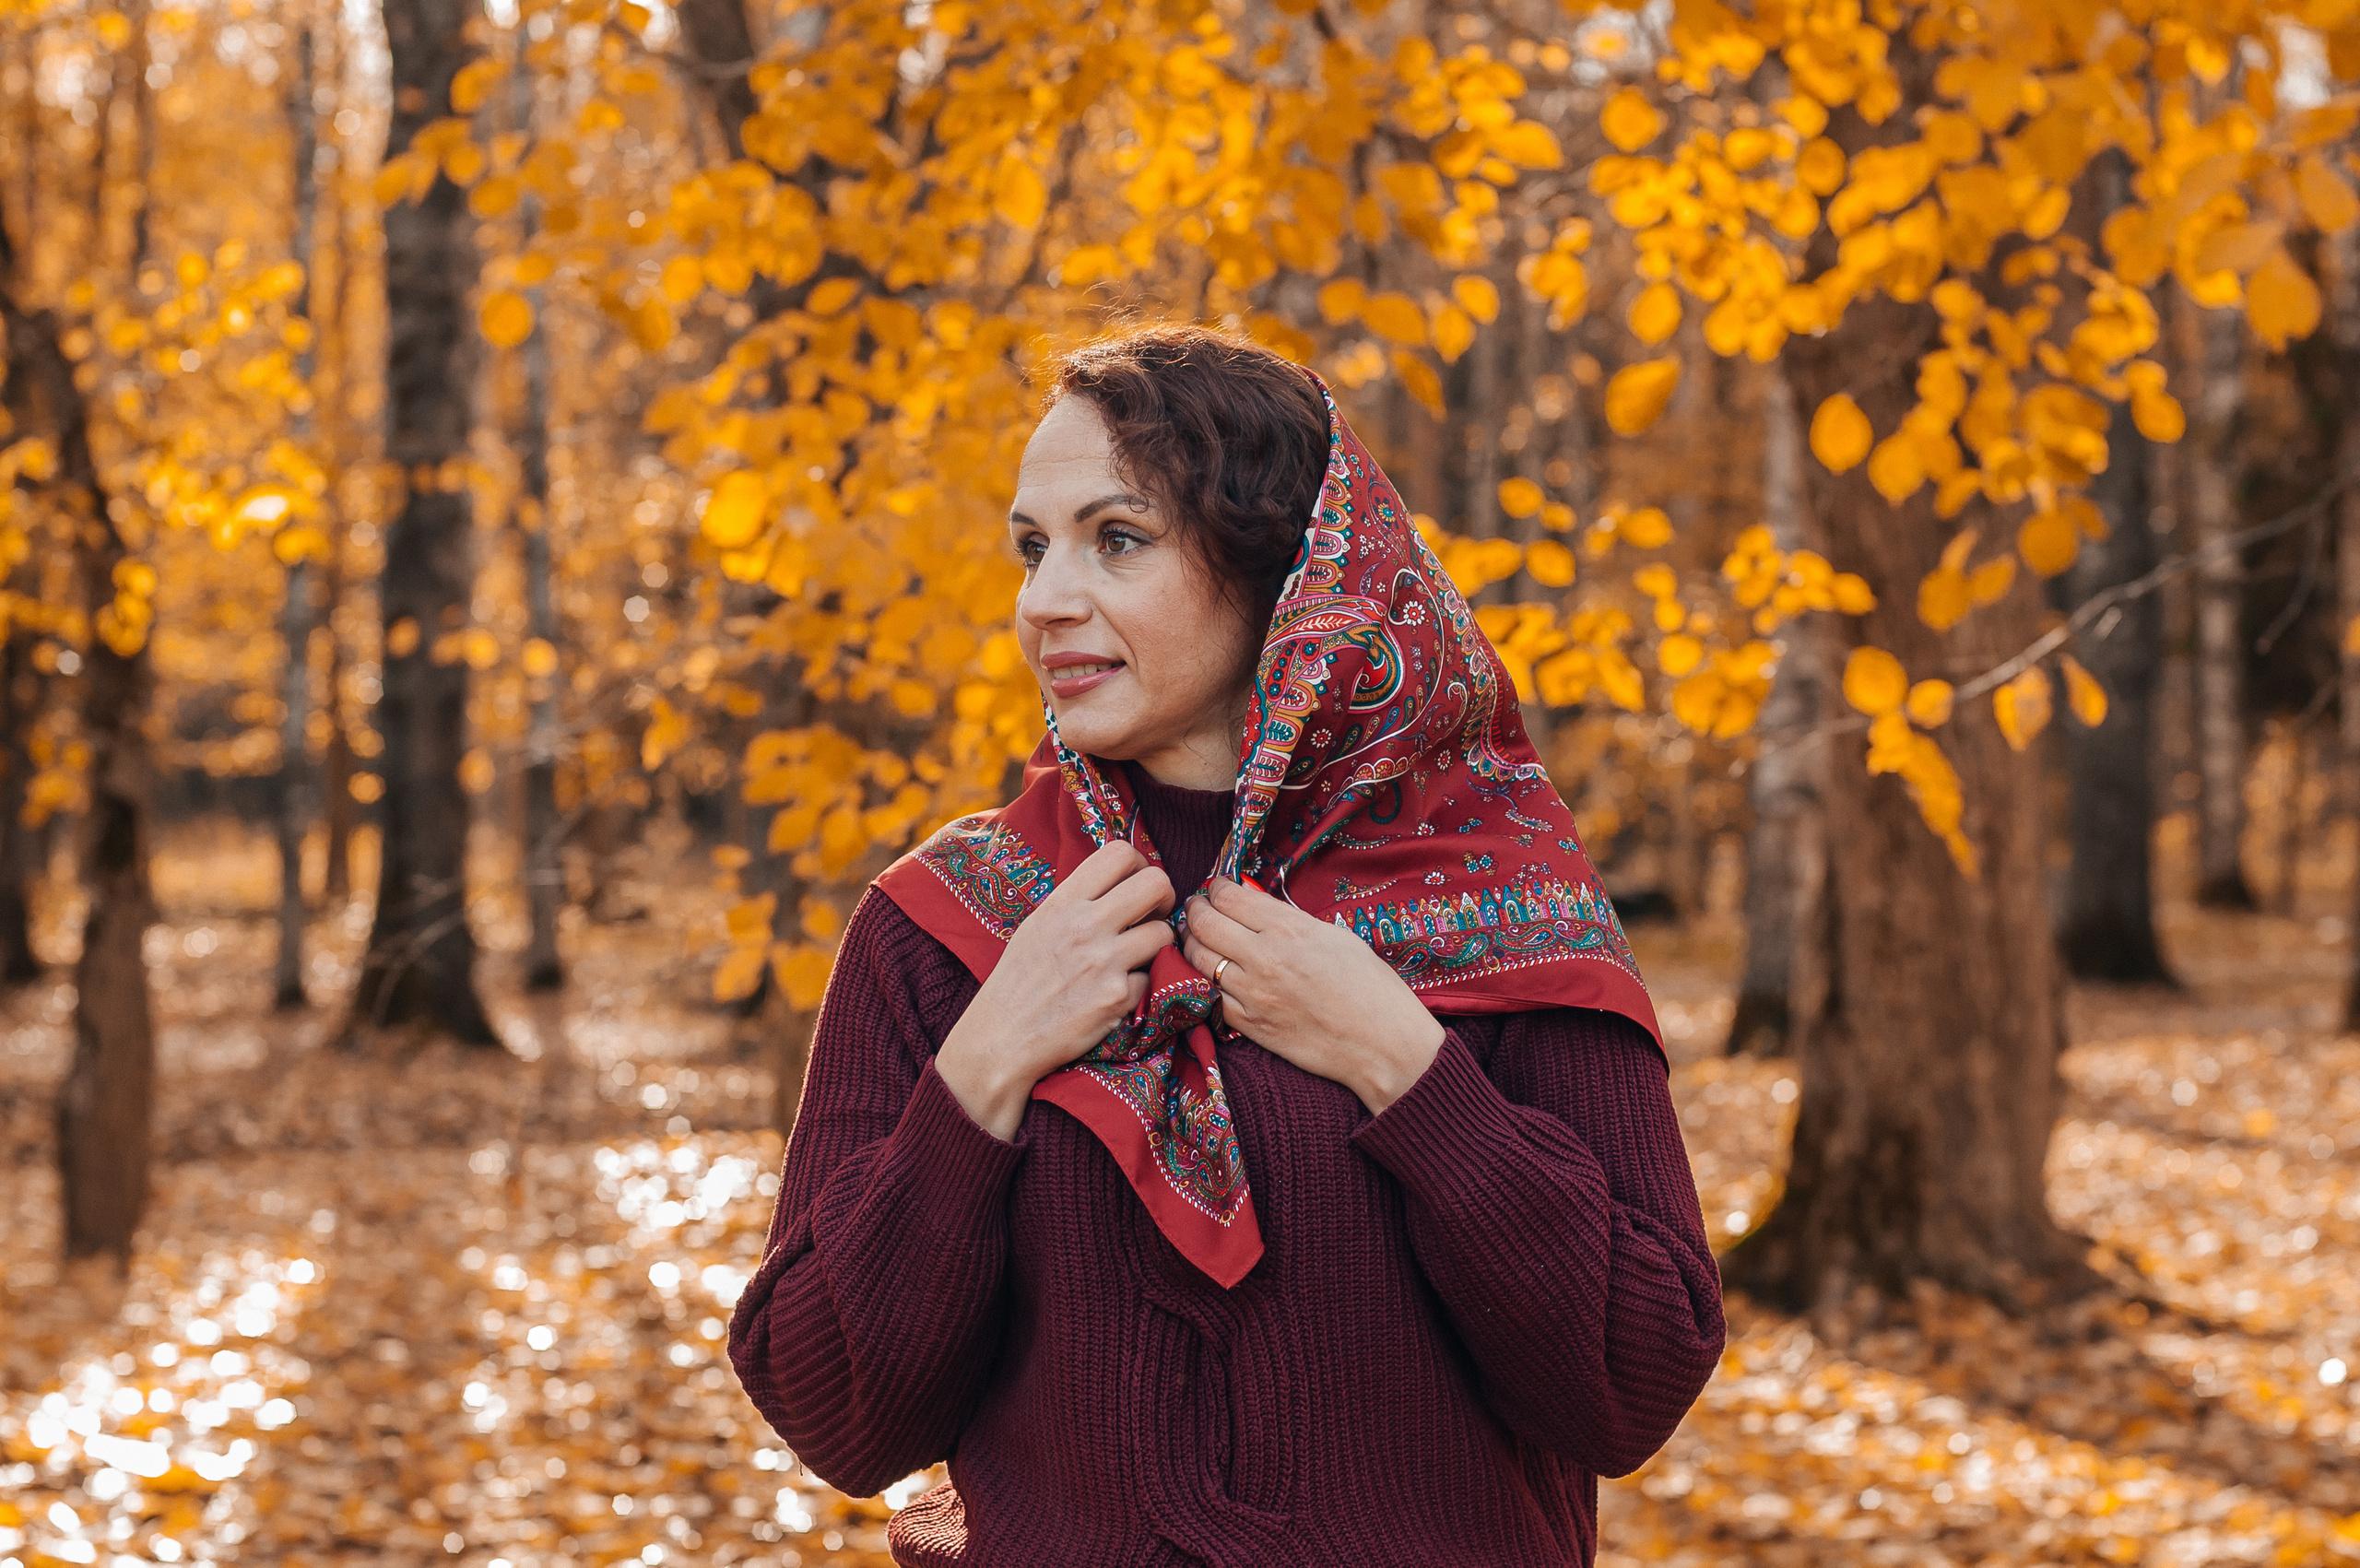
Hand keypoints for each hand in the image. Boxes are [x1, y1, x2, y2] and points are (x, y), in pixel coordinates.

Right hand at [935, 841, 1174, 1139]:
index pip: (1119, 853)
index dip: (1140, 865)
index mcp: (1062, 902)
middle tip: (1154, 916)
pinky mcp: (1119, 998)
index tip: (1137, 886)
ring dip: (1158, 945)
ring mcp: (1104, 962)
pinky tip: (1118, 993)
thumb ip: (1076, 901)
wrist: (1002, 1039)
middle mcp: (1085, 925)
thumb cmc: (1018, 982)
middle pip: (1157, 883)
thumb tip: (1117, 881)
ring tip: (1137, 957)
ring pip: (1164, 932)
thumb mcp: (1038, 926)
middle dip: (1164, 898)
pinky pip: (1153, 977)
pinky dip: (1142, 985)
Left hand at [1183, 877, 1442, 1113]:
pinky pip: (1211, 995)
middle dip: (1195, 910)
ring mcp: (1252, 993)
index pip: (1228, 896)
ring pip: (1197, 959)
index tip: (1217, 889)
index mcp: (1289, 929)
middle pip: (1203, 923)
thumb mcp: (1334, 936)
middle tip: (1197, 908)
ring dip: (1193, 944)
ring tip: (1198, 939)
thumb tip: (1256, 905)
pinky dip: (1207, 981)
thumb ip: (1290, 920)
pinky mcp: (1248, 1024)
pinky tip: (1215, 975)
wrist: (1382, 1044)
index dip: (1217, 888)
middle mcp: (1264, 957)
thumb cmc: (1369, 986)